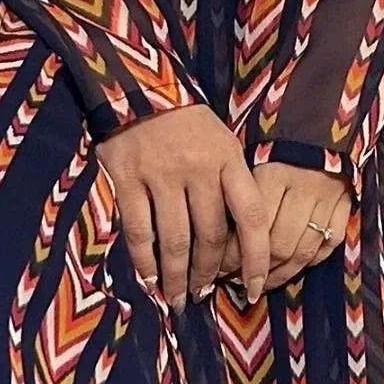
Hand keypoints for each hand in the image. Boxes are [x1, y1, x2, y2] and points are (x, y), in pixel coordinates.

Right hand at [95, 103, 275, 305]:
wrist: (138, 87)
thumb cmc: (187, 122)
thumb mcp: (223, 142)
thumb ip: (232, 183)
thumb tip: (238, 242)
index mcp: (229, 159)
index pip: (251, 217)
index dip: (256, 259)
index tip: (255, 288)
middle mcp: (198, 169)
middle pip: (211, 236)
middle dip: (209, 273)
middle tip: (204, 294)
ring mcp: (161, 175)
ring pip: (175, 240)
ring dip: (178, 276)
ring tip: (178, 297)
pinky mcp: (127, 179)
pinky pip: (138, 231)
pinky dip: (144, 261)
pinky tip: (150, 280)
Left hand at [213, 159, 349, 297]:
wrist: (318, 126)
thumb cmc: (273, 146)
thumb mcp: (249, 160)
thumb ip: (237, 196)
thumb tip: (216, 243)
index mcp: (273, 173)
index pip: (252, 227)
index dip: (235, 254)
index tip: (220, 267)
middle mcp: (302, 188)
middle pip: (278, 246)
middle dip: (255, 270)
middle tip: (237, 280)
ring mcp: (327, 199)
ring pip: (302, 253)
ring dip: (279, 275)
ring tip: (260, 283)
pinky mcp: (345, 206)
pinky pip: (327, 247)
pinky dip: (308, 263)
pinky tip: (290, 269)